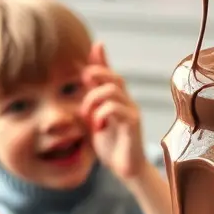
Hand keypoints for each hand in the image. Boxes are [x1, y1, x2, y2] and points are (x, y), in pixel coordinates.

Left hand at [82, 42, 145, 180]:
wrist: (125, 169)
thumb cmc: (110, 145)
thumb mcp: (93, 120)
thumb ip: (88, 102)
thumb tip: (80, 83)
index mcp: (117, 100)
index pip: (110, 73)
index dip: (102, 58)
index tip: (97, 44)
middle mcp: (127, 102)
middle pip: (114, 77)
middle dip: (97, 73)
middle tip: (84, 82)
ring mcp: (132, 112)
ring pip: (112, 91)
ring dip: (93, 100)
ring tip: (89, 116)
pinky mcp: (133, 124)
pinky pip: (115, 109)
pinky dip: (101, 114)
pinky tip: (99, 127)